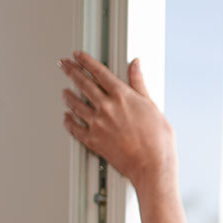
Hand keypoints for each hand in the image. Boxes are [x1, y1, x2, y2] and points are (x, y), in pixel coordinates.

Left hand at [58, 50, 174, 190]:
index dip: (86, 61)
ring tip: (64, 91)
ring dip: (67, 96)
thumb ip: (139, 84)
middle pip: (83, 84)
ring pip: (75, 104)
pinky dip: (68, 121)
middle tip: (63, 65)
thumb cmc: (158, 141)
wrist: (152, 166)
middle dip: (71, 71)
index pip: (99, 72)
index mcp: (122, 96)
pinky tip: (66, 118)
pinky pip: (74, 128)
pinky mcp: (93, 140)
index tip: (78, 56)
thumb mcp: (153, 106)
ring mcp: (97, 124)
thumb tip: (135, 66)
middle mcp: (107, 107)